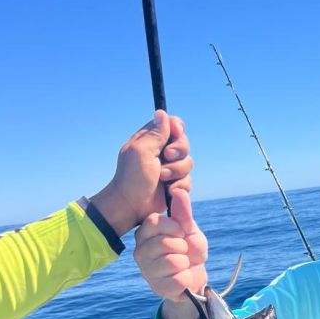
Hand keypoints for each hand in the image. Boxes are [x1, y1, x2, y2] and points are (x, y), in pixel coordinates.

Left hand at [90, 110, 192, 236]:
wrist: (131, 206)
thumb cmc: (132, 178)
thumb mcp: (142, 151)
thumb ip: (155, 133)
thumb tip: (162, 113)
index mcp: (151, 139)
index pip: (173, 125)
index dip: (177, 129)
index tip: (175, 133)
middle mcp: (161, 152)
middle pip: (184, 143)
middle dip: (178, 151)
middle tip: (166, 157)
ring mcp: (169, 169)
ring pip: (188, 163)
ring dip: (177, 171)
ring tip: (162, 178)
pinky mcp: (174, 184)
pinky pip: (188, 180)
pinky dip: (179, 185)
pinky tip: (168, 190)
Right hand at [134, 187, 207, 305]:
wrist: (195, 277)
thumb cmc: (190, 250)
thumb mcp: (190, 230)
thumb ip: (184, 214)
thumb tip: (179, 191)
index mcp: (146, 232)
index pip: (153, 222)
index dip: (174, 226)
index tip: (182, 232)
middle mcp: (141, 250)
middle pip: (164, 243)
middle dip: (183, 247)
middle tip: (183, 251)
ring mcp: (146, 270)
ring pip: (172, 262)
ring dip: (185, 263)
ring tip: (183, 264)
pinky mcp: (156, 288)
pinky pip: (178, 280)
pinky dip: (187, 279)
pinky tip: (183, 278)